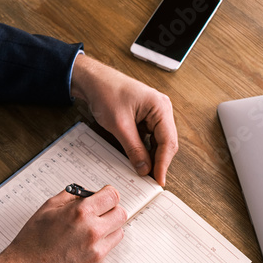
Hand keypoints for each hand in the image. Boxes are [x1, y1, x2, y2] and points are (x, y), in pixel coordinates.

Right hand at [0, 186, 126, 262]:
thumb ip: (70, 197)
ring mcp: (97, 251)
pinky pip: (107, 250)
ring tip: (89, 231)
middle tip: (100, 213)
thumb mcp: (47, 208)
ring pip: (118, 233)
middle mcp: (93, 231)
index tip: (105, 196)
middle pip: (121, 214)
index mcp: (81, 213)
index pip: (112, 196)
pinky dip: (98, 246)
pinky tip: (81, 247)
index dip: (108, 194)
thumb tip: (85, 193)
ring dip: (108, 229)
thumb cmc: (33, 241)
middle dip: (111, 210)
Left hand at [70, 54, 177, 185]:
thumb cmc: (106, 93)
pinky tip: (138, 160)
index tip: (158, 180)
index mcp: (160, 107)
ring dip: (152, 157)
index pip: (168, 141)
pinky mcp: (145, 118)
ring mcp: (154, 114)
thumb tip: (144, 168)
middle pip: (167, 143)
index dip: (163, 163)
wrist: (93, 81)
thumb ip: (133, 149)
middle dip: (159, 162)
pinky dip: (144, 150)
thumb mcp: (119, 125)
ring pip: (158, 142)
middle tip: (151, 180)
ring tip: (144, 173)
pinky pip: (149, 138)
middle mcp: (161, 109)